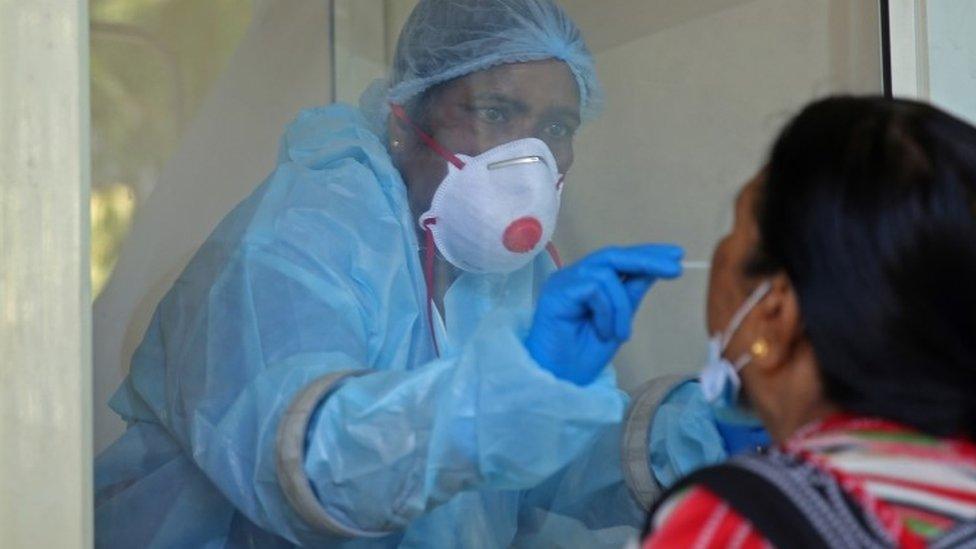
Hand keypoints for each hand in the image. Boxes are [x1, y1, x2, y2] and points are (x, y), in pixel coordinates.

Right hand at [525, 244, 683, 385]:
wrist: (560, 380)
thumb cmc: (582, 356)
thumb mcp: (618, 321)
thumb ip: (629, 295)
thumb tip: (653, 270)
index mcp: (586, 282)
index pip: (618, 259)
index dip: (646, 255)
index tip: (676, 255)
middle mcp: (573, 277)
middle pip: (612, 255)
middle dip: (647, 260)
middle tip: (675, 268)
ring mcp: (563, 282)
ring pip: (606, 274)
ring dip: (621, 306)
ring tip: (620, 334)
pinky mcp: (556, 292)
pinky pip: (594, 288)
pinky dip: (607, 312)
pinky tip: (603, 332)